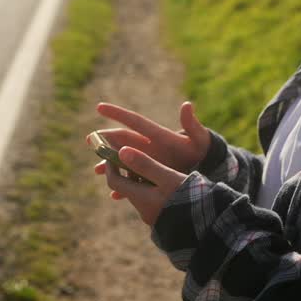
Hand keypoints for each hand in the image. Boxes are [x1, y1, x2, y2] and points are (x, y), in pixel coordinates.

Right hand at [92, 101, 210, 179]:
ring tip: (96, 170)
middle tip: (90, 140)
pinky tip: (115, 195)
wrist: (210, 167)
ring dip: (110, 165)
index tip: (99, 107)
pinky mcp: (151, 175)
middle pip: (122, 140)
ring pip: (123, 161)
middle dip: (105, 140)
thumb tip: (187, 105)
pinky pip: (133, 179)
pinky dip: (124, 186)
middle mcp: (149, 146)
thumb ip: (192, 125)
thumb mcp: (199, 140)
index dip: (117, 113)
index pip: (134, 121)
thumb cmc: (204, 151)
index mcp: (157, 135)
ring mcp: (149, 160)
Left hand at [102, 145, 187, 226]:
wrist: (209, 226)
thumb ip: (145, 164)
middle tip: (131, 154)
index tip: (111, 152)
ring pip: (140, 195)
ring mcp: (154, 218)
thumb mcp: (168, 177)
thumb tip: (122, 151)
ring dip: (140, 180)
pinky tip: (164, 182)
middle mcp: (144, 211)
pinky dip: (151, 190)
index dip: (110, 165)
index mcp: (141, 199)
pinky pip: (151, 202)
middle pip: (127, 188)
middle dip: (126, 171)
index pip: (115, 181)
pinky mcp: (165, 221)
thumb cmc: (189, 197)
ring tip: (150, 165)